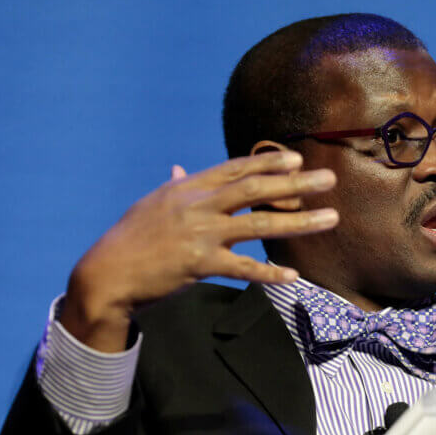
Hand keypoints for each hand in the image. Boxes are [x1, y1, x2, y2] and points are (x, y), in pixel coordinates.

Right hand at [61, 151, 338, 351]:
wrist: (105, 274)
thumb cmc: (129, 240)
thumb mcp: (152, 205)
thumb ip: (175, 185)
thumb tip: (181, 168)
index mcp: (187, 188)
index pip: (235, 169)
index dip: (269, 163)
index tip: (297, 159)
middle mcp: (197, 205)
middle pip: (255, 188)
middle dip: (296, 183)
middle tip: (329, 179)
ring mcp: (199, 234)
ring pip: (259, 225)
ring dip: (300, 222)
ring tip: (330, 218)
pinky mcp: (198, 264)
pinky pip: (243, 269)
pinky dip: (269, 272)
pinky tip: (293, 275)